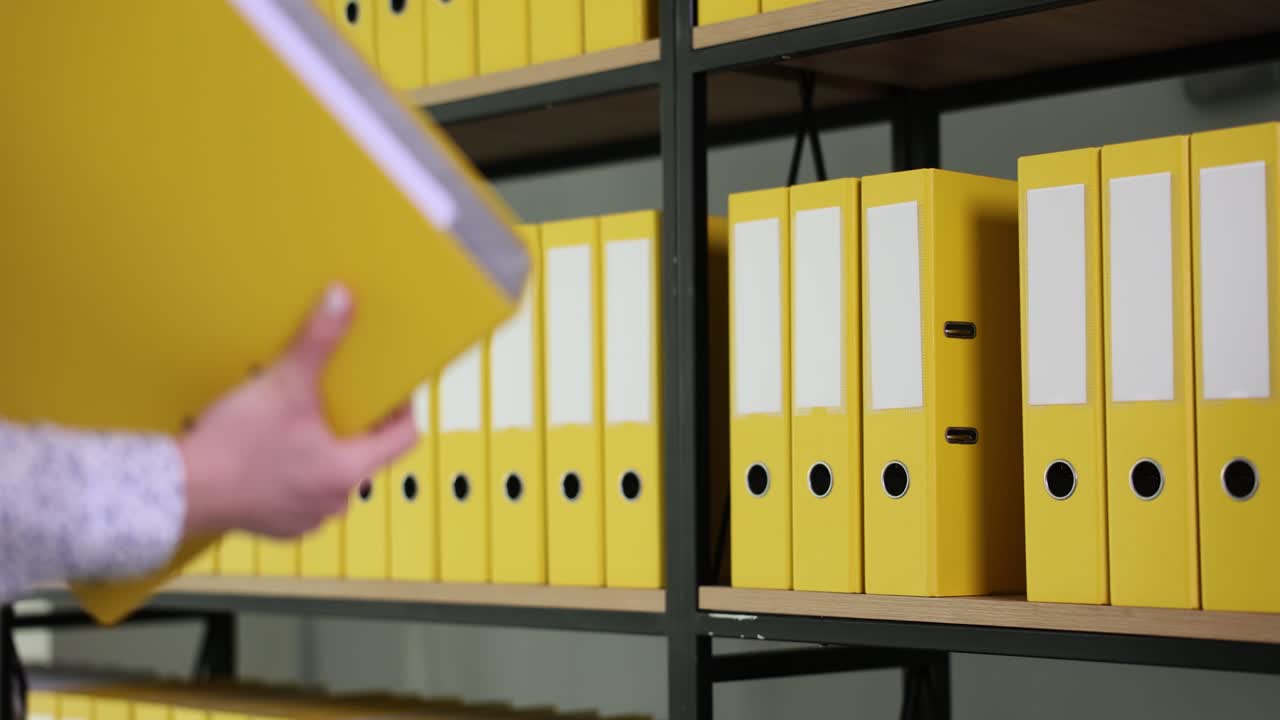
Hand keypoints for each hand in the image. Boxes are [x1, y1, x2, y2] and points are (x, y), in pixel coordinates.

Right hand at [178, 284, 416, 538]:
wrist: (178, 491)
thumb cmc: (233, 449)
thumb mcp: (284, 384)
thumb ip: (318, 340)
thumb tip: (341, 301)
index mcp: (348, 470)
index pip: (404, 438)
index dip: (402, 409)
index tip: (392, 391)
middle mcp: (334, 500)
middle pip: (366, 455)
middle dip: (354, 427)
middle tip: (338, 398)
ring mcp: (306, 517)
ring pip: (331, 476)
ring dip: (322, 451)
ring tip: (301, 422)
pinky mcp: (277, 524)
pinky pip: (299, 494)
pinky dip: (293, 472)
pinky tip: (272, 450)